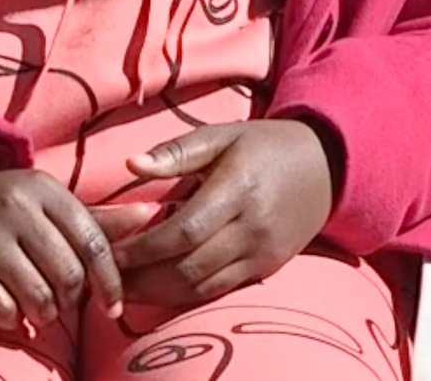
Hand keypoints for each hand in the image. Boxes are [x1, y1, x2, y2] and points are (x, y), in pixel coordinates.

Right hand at [0, 169, 124, 330]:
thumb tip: (154, 213)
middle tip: (57, 297)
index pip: (93, 242)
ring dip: (42, 312)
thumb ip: (98, 217)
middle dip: (69, 298)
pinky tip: (4, 303)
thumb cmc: (2, 209)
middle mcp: (14, 205)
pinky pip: (2, 311)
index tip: (112, 307)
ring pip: (38, 297)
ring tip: (32, 302)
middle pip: (68, 275)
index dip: (109, 281)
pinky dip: (10, 317)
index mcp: (43, 188)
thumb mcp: (47, 204)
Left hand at [110, 119, 336, 305]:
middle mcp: (252, 228)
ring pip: (203, 286)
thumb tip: (132, 165)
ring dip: (159, 293)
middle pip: (190, 266)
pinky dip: (185, 294)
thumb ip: (177, 151)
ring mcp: (262, 253)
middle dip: (144, 277)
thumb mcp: (221, 135)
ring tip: (123, 288)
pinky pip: (220, 290)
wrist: (325, 167)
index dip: (144, 246)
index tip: (109, 248)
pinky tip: (158, 290)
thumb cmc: (262, 145)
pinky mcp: (267, 269)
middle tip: (106, 276)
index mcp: (237, 188)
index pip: (184, 230)